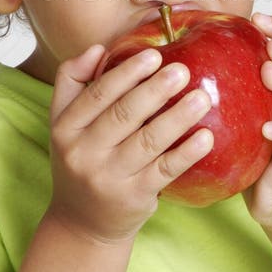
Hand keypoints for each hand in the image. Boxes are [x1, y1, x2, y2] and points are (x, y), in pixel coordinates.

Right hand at [45, 44, 213, 245]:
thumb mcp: (64, 123)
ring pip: (148, 141)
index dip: (126, 73)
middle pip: (123, 115)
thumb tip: (98, 48)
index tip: (153, 55)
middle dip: (155, 90)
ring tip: (201, 98)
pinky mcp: (134, 197)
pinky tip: (206, 137)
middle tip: (182, 70)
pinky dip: (186, 153)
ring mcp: (109, 178)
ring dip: (177, 118)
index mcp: (65, 128)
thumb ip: (73, 81)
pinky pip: (165, 170)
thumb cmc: (82, 159)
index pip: (97, 94)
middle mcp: (83, 153)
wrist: (81, 224)